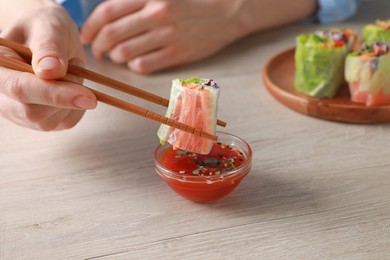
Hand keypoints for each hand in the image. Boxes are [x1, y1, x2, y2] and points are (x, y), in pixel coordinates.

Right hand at [0, 4, 96, 130]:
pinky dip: (78, 106)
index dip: (54, 94)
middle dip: (66, 94)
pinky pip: (65, 122)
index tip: (88, 97)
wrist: (48, 38)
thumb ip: (49, 46)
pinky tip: (71, 86)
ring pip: (51, 122)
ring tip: (67, 71)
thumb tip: (50, 71)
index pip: (20, 89)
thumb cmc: (44, 28)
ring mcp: (19, 112)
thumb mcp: (48, 27)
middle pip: (34, 113)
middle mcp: (2, 96)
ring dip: (72, 98)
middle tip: (73, 65)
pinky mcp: (39, 121)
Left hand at [80, 0, 242, 73]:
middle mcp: (157, 14)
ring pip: (125, 52)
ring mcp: (168, 36)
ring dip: (115, 57)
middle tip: (97, 50)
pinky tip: (135, 62)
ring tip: (116, 56)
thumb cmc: (192, 2)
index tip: (86, 35)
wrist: (228, 12)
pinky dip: (133, 66)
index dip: (91, 26)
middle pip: (112, 34)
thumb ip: (136, 1)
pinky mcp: (178, 55)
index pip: (108, 12)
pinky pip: (143, 65)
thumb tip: (109, 15)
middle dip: (98, 45)